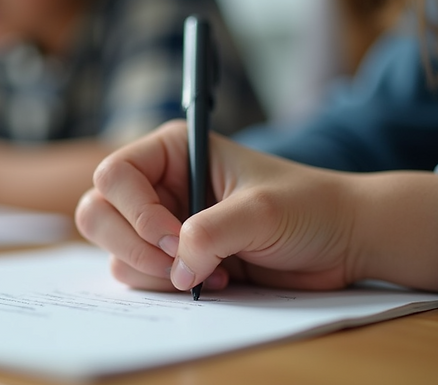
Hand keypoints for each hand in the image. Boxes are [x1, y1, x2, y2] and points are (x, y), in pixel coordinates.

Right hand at [75, 121, 437, 293]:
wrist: (339, 242)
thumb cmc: (308, 207)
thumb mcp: (261, 212)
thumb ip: (211, 234)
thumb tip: (176, 269)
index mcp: (172, 150)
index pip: (114, 176)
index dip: (135, 211)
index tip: (175, 236)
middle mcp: (158, 184)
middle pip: (98, 213)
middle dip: (133, 245)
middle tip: (179, 261)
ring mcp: (161, 223)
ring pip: (114, 250)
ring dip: (153, 271)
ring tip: (208, 271)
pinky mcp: (172, 258)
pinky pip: (138, 276)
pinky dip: (166, 286)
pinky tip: (214, 280)